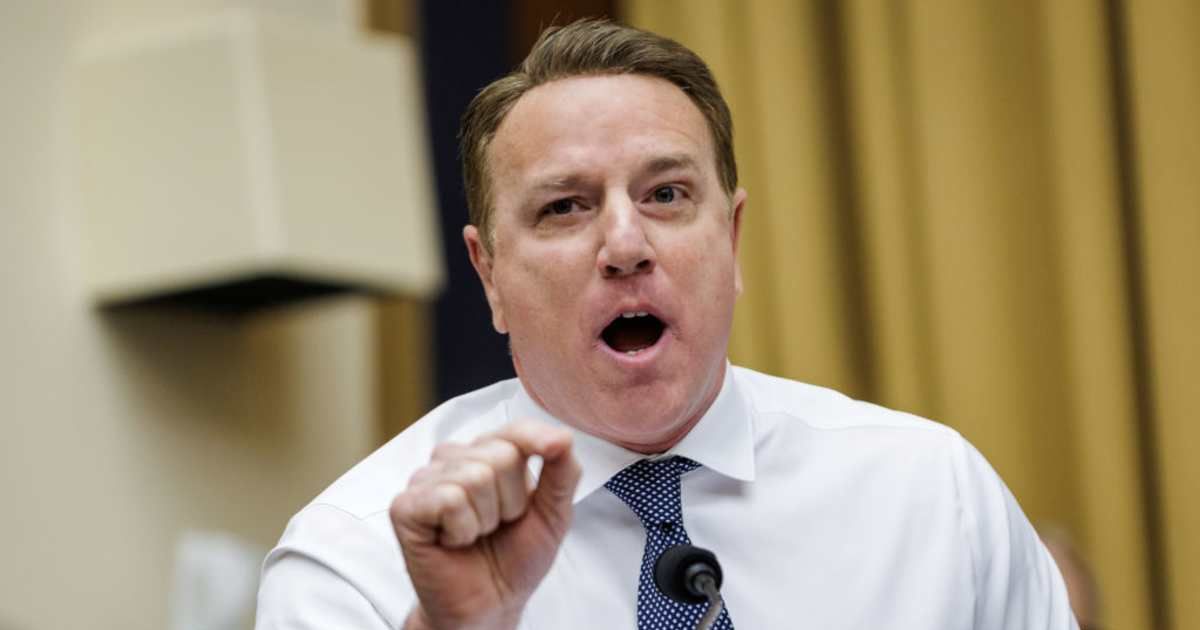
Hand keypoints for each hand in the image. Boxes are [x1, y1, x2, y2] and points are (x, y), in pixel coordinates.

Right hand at [390, 420, 581, 629]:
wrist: (489, 605)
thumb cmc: (515, 558)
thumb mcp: (554, 514)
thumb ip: (562, 471)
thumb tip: (562, 435)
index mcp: (488, 453)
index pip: (514, 429)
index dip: (537, 440)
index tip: (554, 450)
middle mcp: (453, 459)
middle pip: (501, 455)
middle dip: (511, 502)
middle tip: (497, 526)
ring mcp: (426, 480)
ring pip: (475, 477)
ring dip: (487, 520)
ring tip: (476, 535)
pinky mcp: (405, 506)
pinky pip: (448, 500)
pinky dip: (462, 530)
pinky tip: (453, 541)